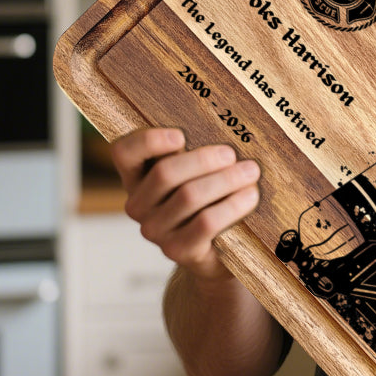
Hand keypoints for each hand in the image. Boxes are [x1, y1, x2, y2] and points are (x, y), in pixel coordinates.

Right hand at [111, 128, 260, 280]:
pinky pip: (206, 223)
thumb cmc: (209, 196)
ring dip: (226, 180)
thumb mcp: (196, 171)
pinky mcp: (178, 251)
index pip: (124, 152)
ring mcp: (155, 231)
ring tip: (250, 172)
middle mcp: (138, 205)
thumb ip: (196, 150)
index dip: (148, 141)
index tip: (180, 135)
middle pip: (165, 173)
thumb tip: (224, 125)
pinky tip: (250, 196)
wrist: (218, 247)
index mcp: (137, 177)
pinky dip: (233, 205)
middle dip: (205, 159)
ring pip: (189, 196)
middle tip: (233, 154)